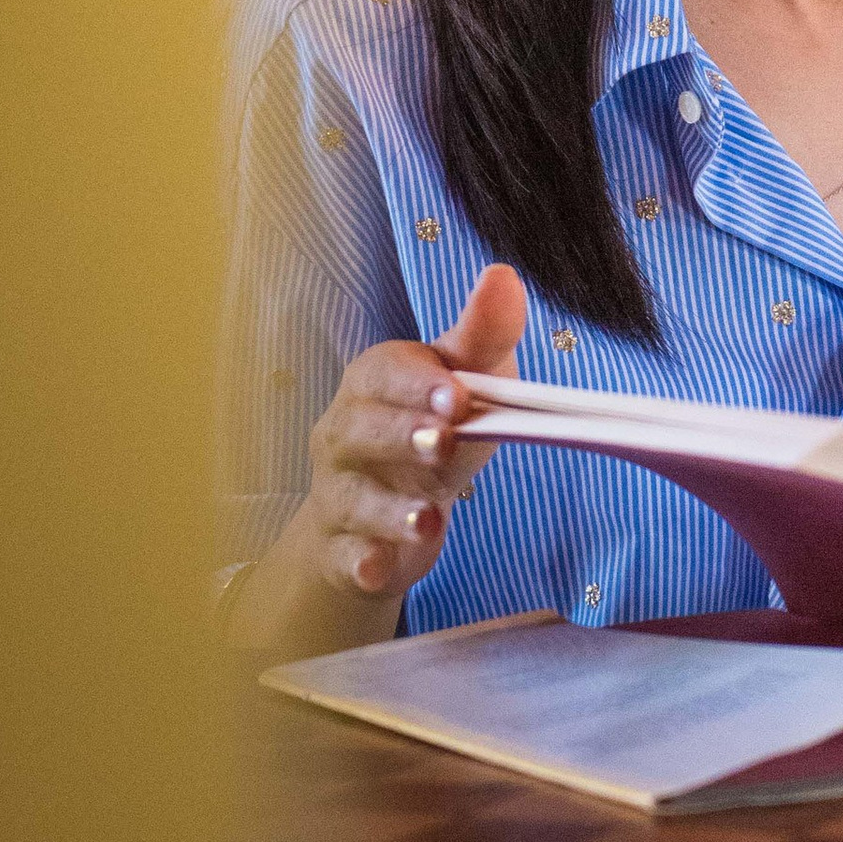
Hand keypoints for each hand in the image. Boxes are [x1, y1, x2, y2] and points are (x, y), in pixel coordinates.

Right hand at [231, 264, 523, 658]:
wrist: (385, 516)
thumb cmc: (431, 430)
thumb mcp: (463, 381)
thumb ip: (482, 335)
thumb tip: (503, 275)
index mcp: (373, 383)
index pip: (386, 372)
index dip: (419, 383)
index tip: (459, 396)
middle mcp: (343, 434)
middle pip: (362, 429)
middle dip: (402, 435)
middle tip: (444, 442)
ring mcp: (339, 495)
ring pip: (355, 499)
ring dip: (390, 509)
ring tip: (429, 519)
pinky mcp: (343, 550)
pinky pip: (345, 556)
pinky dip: (361, 561)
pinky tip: (378, 566)